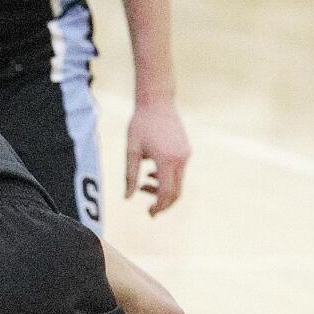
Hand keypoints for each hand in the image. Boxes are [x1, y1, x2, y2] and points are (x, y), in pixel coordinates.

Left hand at [125, 101, 190, 215]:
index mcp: (166, 160)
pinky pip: (179, 173)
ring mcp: (185, 154)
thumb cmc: (140, 124)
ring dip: (163, 190)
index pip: (166, 193)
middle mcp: (180, 159)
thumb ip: (129, 176)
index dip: (158, 207)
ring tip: (144, 183)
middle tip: (149, 209)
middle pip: (176, 193)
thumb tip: (127, 198)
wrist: (157, 100)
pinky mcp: (186, 150)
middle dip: (163, 204)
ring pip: (178, 184)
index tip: (149, 213)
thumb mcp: (131, 151)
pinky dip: (167, 179)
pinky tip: (152, 172)